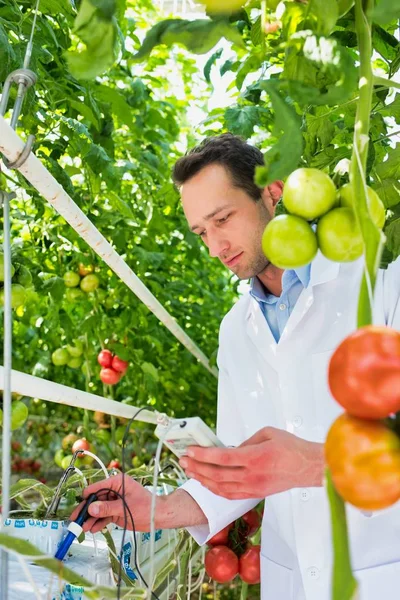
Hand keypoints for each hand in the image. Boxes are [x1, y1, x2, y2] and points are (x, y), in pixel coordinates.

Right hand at [69, 474, 207, 532]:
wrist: (158, 516)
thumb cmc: (146, 506)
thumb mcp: (125, 507)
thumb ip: (107, 508)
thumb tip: (91, 508)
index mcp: (117, 482)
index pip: (97, 487)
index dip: (87, 497)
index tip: (79, 507)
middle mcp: (114, 490)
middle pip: (95, 499)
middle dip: (86, 510)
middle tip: (76, 521)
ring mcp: (114, 501)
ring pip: (98, 509)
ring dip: (90, 519)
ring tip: (83, 529)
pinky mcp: (115, 511)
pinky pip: (103, 516)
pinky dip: (98, 523)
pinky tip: (93, 529)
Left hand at [179, 427, 324, 499]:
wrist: (308, 467)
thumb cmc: (291, 447)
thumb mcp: (266, 433)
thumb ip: (245, 442)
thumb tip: (229, 450)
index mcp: (255, 458)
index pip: (222, 458)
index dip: (203, 455)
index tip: (189, 450)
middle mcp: (252, 476)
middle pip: (217, 475)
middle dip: (196, 467)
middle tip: (182, 460)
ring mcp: (253, 488)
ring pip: (221, 488)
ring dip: (202, 480)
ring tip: (189, 471)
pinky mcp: (256, 494)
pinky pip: (230, 495)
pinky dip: (215, 489)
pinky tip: (206, 482)